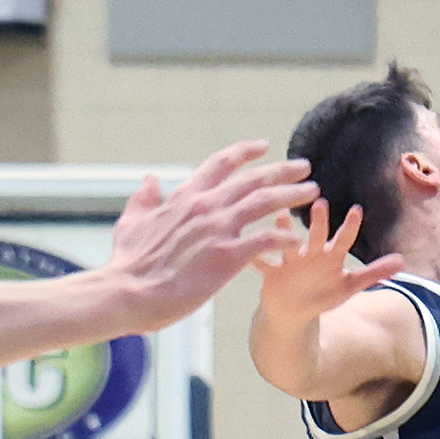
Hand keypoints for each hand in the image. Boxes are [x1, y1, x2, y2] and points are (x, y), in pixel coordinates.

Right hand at [102, 139, 320, 332]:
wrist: (126, 292)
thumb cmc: (127, 263)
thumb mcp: (131, 223)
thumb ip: (144, 199)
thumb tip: (150, 179)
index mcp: (186, 197)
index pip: (220, 163)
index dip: (245, 151)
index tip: (264, 145)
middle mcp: (206, 206)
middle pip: (254, 179)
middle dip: (283, 170)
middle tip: (305, 167)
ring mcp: (218, 229)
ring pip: (267, 201)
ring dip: (293, 194)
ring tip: (313, 192)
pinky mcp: (227, 256)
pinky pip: (267, 240)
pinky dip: (286, 236)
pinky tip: (299, 238)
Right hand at [253, 200, 404, 327]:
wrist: (294, 311)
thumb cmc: (323, 293)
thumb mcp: (350, 285)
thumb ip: (374, 273)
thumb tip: (403, 261)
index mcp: (330, 256)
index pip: (343, 239)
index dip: (349, 227)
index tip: (356, 210)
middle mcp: (310, 254)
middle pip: (316, 236)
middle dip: (318, 221)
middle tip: (321, 202)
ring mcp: (290, 262)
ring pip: (286, 244)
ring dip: (283, 232)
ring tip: (280, 217)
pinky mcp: (272, 275)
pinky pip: (262, 266)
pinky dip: (256, 260)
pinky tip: (249, 252)